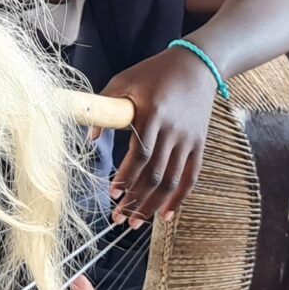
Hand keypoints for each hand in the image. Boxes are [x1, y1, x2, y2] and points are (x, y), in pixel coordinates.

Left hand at [101, 46, 218, 224]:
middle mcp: (173, 130)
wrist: (196, 66)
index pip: (140, 154)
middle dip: (135, 200)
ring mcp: (188, 139)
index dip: (126, 177)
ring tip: (135, 223)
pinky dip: (179, 198)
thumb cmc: (153, 72)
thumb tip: (89, 139)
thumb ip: (104, 106)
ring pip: (171, 181)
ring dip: (153, 205)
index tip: (112, 193)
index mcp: (153, 114)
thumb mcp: (124, 80)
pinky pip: (191, 177)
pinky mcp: (199, 144)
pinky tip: (166, 216)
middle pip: (155, 174)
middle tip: (118, 218)